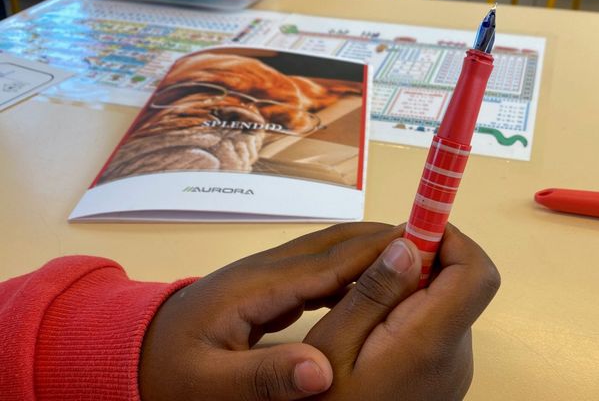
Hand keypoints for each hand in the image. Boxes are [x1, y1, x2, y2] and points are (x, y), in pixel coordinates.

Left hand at [139, 222, 403, 400]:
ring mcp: (270, 272)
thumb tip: (323, 372)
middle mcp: (269, 269)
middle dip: (388, 240)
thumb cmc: (167, 368)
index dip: (381, 253)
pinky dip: (356, 267)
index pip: (332, 262)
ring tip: (418, 257)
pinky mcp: (271, 284)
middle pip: (339, 243)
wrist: (133, 349)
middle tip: (437, 246)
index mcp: (259, 288)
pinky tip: (377, 281)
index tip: (426, 248)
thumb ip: (263, 377)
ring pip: (333, 249)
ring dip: (375, 249)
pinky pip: (323, 267)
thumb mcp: (208, 385)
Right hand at [304, 223, 500, 399]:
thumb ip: (372, 293)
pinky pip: (439, 328)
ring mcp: (454, 368)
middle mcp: (456, 354)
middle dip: (422, 263)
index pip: (477, 272)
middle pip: (461, 283)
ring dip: (413, 291)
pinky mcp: (446, 375)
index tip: (411, 233)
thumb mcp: (332, 346)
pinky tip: (374, 335)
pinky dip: (413, 316)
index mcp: (430, 341)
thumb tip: (409, 243)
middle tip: (371, 275)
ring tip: (365, 312)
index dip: (451, 239)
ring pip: (446, 303)